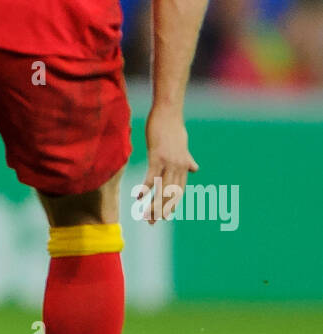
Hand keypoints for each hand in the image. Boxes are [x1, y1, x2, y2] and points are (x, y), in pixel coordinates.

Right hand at [137, 104, 198, 222]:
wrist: (169, 111)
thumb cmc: (173, 126)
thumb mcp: (183, 145)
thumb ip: (188, 159)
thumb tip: (195, 168)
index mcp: (184, 166)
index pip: (178, 191)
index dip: (171, 205)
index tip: (164, 216)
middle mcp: (178, 167)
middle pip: (170, 194)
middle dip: (161, 210)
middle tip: (152, 223)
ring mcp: (169, 162)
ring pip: (162, 189)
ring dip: (153, 205)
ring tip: (145, 216)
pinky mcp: (157, 156)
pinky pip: (151, 176)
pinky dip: (145, 188)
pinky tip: (138, 197)